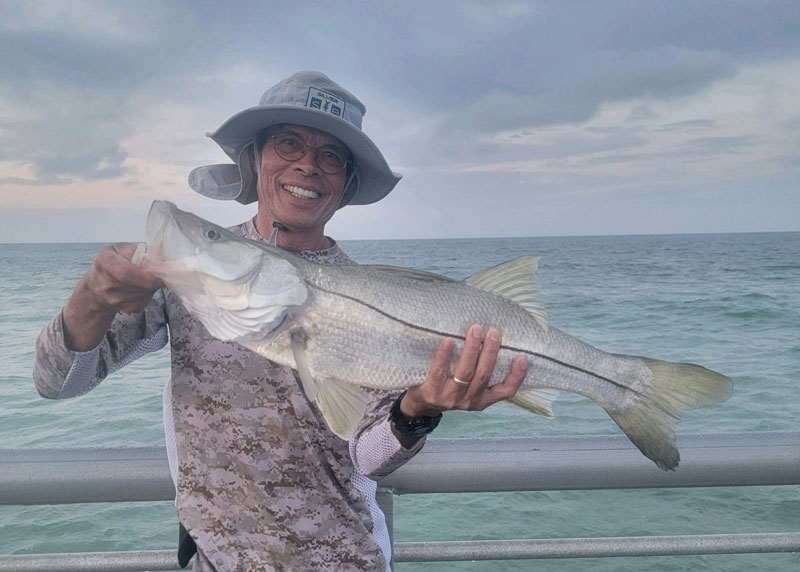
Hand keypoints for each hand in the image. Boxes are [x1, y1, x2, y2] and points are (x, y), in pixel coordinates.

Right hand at [62, 243, 162, 350]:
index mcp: (105, 261)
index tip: (158, 276)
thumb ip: (139, 251)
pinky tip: (141, 288)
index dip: (145, 277)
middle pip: (136, 286)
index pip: (126, 273)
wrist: (97, 285)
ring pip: (143, 295)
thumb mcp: (121, 249)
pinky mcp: (122, 308)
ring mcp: (112, 299)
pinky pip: (143, 302)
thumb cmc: (112, 262)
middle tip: (157, 275)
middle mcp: (105, 283)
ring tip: (146, 279)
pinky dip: (147, 295)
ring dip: (151, 288)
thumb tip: (161, 262)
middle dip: (152, 281)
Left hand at [400, 324, 526, 417]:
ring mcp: (451, 398)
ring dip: (471, 350)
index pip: (505, 391)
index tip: (522, 357)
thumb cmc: (448, 388)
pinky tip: (448, 340)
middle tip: (494, 332)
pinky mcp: (432, 392)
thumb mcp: (469, 388)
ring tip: (475, 330)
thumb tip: (493, 340)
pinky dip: (445, 355)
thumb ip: (480, 371)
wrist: (420, 405)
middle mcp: (469, 400)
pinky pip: (440, 371)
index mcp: (482, 399)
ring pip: (466, 372)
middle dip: (490, 352)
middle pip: (484, 375)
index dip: (516, 376)